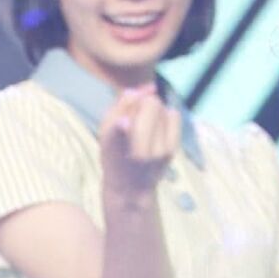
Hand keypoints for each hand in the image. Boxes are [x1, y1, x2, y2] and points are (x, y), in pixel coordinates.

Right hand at [98, 83, 179, 199]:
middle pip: (150, 105)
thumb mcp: (104, 134)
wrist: (130, 188)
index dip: (130, 101)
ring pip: (163, 109)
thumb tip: (139, 88)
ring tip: (146, 121)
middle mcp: (140, 148)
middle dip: (144, 102)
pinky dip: (167, 115)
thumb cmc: (113, 157)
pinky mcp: (172, 150)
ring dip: (155, 109)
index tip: (129, 98)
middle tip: (137, 112)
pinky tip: (158, 124)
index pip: (126, 115)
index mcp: (117, 145)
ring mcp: (160, 150)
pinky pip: (174, 116)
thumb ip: (118, 108)